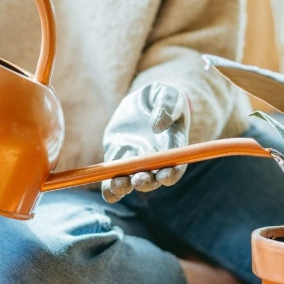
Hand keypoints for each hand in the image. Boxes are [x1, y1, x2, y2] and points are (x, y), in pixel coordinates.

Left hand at [102, 83, 190, 202]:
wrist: (142, 99)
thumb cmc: (161, 96)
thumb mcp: (168, 95)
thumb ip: (167, 107)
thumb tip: (157, 127)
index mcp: (172, 149)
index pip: (175, 168)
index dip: (171, 175)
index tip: (164, 175)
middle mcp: (154, 160)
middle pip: (152, 179)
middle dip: (146, 182)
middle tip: (139, 180)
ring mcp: (134, 161)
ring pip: (130, 182)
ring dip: (125, 186)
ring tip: (119, 183)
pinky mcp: (116, 157)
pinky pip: (112, 177)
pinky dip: (109, 187)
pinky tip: (108, 188)